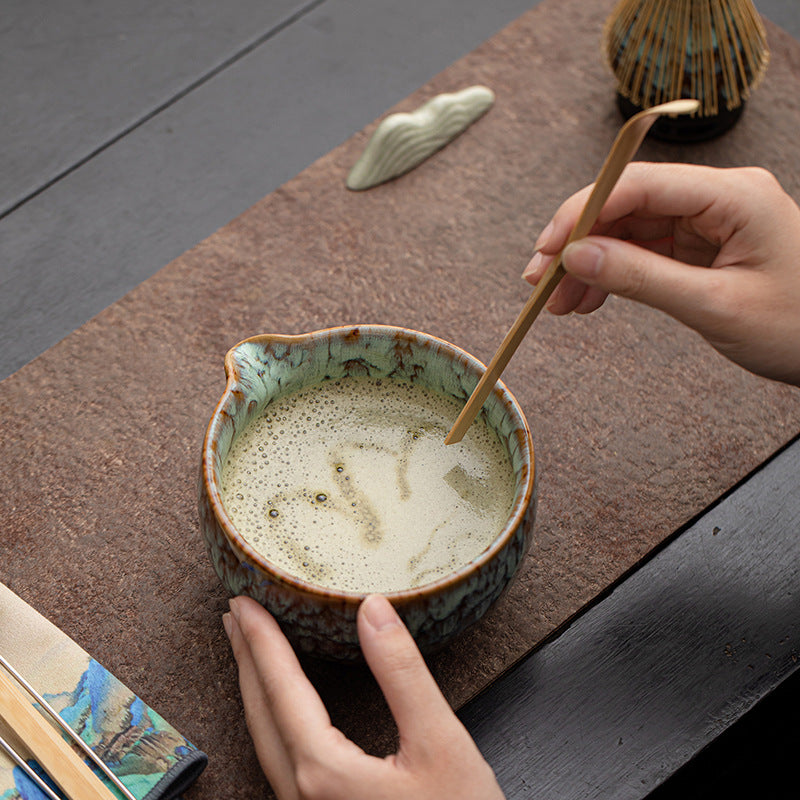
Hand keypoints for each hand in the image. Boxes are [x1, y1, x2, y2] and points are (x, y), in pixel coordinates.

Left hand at [223, 595, 503, 799]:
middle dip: (246, 659)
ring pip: (266, 740)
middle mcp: (302, 797)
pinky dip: (274, 720)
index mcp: (324, 772)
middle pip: (261, 712)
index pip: (280, 687)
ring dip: (256, 689)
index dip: (261, 639)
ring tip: (251, 653)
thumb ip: (402, 674)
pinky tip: (284, 712)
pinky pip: (281, 762)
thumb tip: (372, 610)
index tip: (244, 601)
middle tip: (236, 616)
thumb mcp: (441, 743)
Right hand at [522, 162, 799, 385]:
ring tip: (559, 302)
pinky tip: (589, 298)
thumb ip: (640, 278)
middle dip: (578, 242)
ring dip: (590, 263)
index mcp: (733, 195)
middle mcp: (719, 197)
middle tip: (540, 281)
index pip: (639, 184)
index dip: (583, 212)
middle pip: (627, 205)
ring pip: (630, 230)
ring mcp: (710, 221)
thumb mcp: (714, 306)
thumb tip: (575, 257)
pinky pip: (645, 251)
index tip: (547, 249)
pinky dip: (613, 274)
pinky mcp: (704, 246)